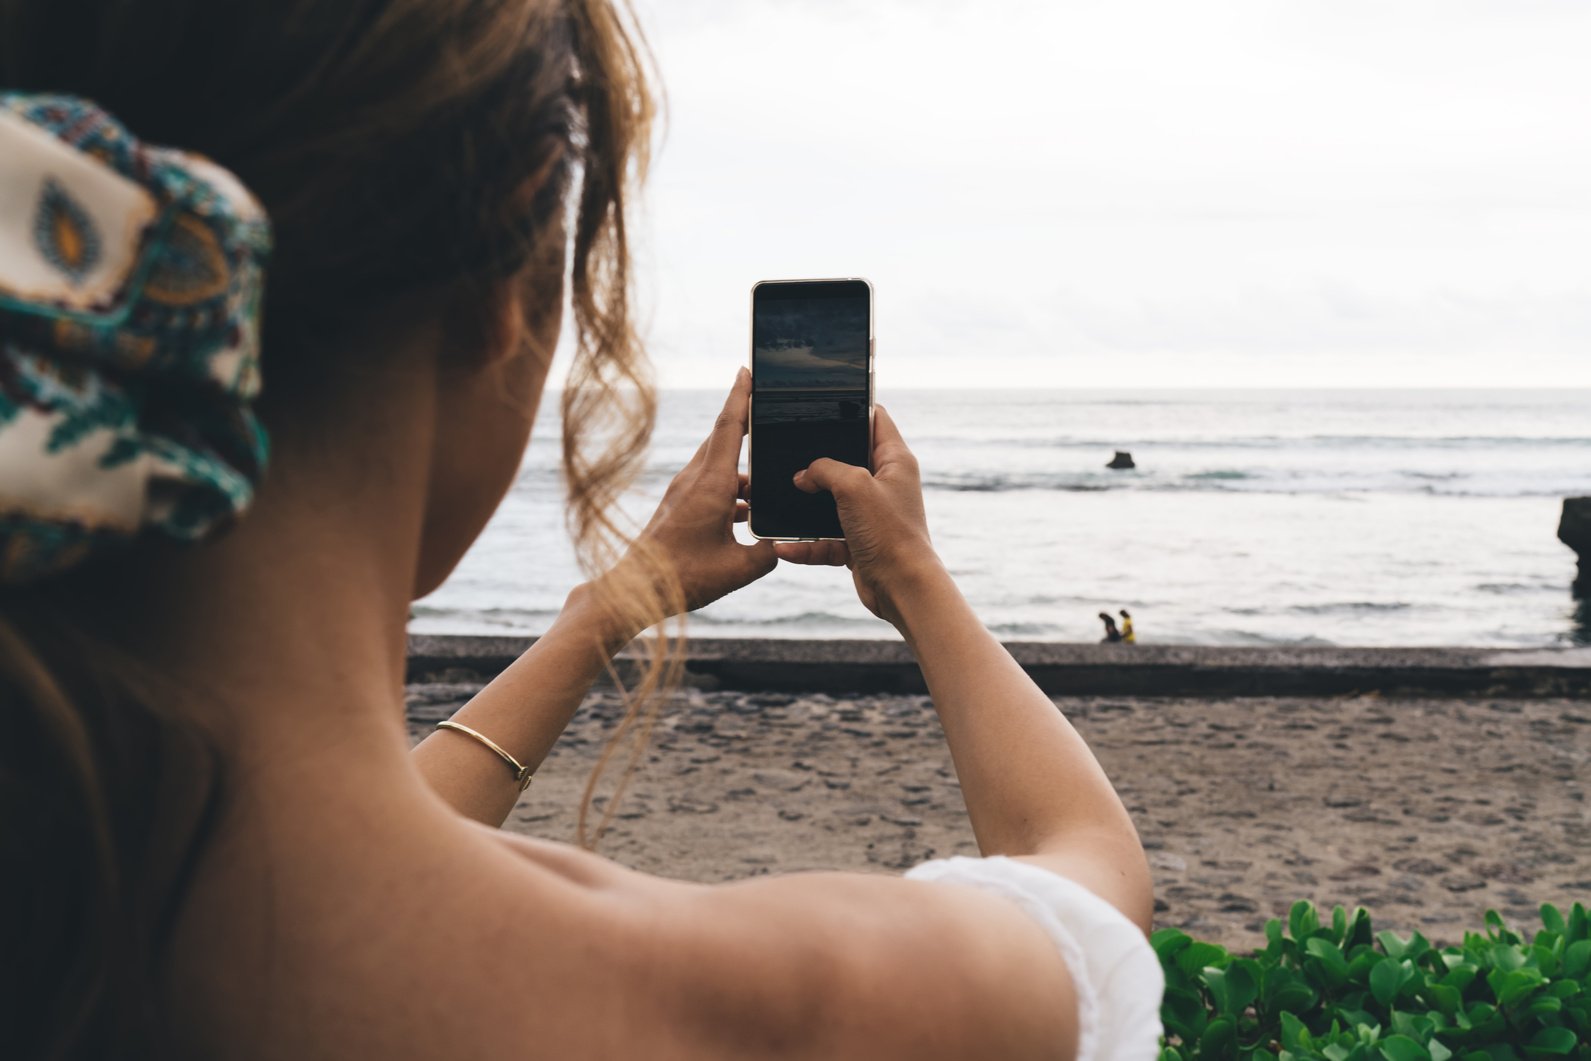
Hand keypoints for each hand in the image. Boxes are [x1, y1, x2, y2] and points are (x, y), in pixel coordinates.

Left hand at [615, 368, 776, 613]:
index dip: (741, 396)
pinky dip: (732, 491)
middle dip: (748, 425)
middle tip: (772, 415)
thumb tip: (780, 543)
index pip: (729, 426)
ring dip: (743, 470)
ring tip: (768, 484)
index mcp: (710, 484)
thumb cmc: (684, 577)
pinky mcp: (679, 507)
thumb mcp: (740, 569)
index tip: (748, 370)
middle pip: (724, 439)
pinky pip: (711, 486)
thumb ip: (769, 553)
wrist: (636, 590)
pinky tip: (748, 513)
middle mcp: (694, 480)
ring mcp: (684, 492)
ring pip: (718, 465)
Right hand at [773, 405, 941, 625]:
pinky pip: (824, 539)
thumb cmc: (889, 533)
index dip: (851, 407)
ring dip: (804, 506)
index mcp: (895, 461)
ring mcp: (870, 515)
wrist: (901, 588)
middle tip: (788, 452)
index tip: (821, 402)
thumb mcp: (853, 486)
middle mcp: (884, 485)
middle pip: (845, 461)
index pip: (875, 419)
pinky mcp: (857, 543)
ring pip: (829, 502)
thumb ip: (824, 470)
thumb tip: (803, 475)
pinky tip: (783, 546)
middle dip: (816, 460)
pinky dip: (805, 544)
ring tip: (776, 502)